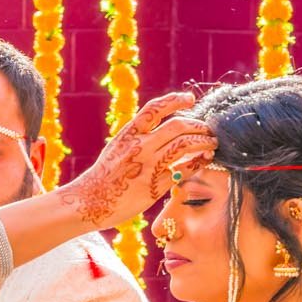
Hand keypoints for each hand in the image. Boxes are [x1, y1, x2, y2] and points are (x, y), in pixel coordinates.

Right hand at [60, 90, 215, 224]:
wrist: (89, 202)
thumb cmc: (104, 176)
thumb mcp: (117, 148)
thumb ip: (137, 137)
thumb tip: (161, 127)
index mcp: (128, 133)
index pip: (155, 108)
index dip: (176, 100)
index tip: (190, 99)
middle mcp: (138, 146)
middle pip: (177, 126)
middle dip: (198, 125)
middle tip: (208, 129)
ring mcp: (147, 166)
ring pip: (184, 146)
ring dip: (203, 142)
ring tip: (212, 144)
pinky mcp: (154, 186)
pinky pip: (182, 170)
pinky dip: (196, 163)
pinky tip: (202, 161)